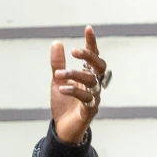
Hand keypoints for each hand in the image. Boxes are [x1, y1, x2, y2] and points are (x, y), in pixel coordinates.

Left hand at [51, 26, 107, 143]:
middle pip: (99, 66)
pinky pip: (86, 97)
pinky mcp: (90, 109)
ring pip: (91, 81)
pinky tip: (62, 88)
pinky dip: (73, 91)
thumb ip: (58, 64)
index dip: (92, 43)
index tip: (88, 28)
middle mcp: (94, 83)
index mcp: (88, 75)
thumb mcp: (57, 81)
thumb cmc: (63, 103)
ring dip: (74, 75)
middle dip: (89, 57)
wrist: (62, 128)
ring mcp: (95, 96)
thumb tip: (56, 43)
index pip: (93, 56)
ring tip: (58, 74)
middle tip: (74, 52)